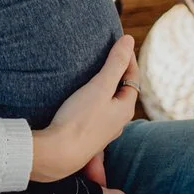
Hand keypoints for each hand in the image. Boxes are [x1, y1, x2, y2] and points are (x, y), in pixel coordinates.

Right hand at [30, 35, 138, 181]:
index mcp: (125, 109)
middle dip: (119, 72)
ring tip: (96, 74)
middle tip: (110, 54)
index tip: (121, 42)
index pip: (133, 78)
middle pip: (123, 91)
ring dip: (107, 87)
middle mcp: (118, 121)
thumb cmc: (80, 118)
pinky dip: (96, 99)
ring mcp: (104, 130)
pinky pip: (99, 112)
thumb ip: (115, 63)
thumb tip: (129, 41)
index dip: (128, 59)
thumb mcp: (100, 86)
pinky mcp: (89, 135)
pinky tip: (85, 99)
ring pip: (111, 103)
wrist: (60, 153)